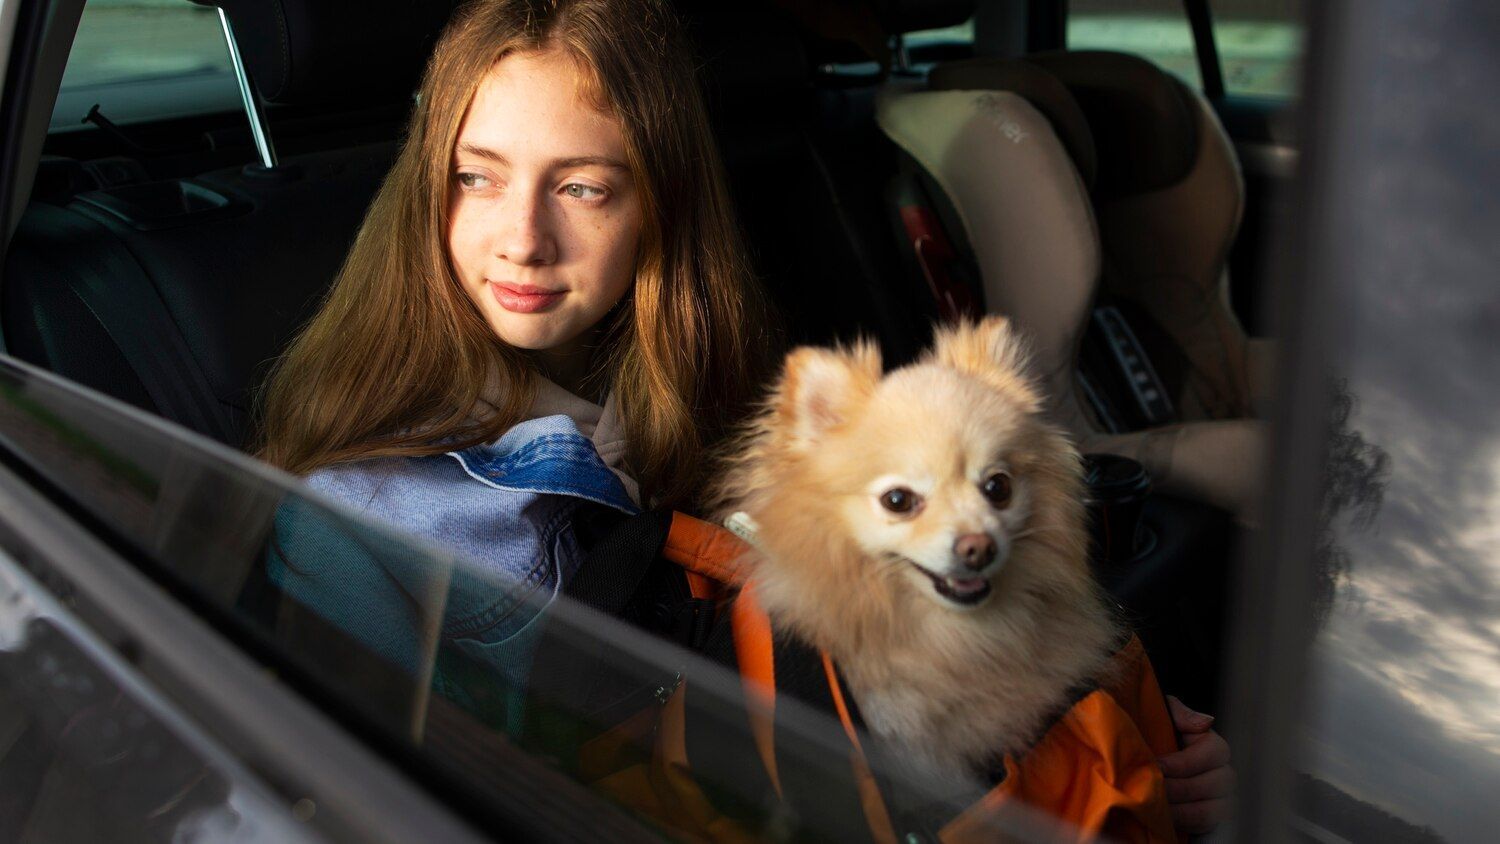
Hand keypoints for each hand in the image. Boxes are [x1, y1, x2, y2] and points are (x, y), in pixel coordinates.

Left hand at [1159, 695, 1233, 836]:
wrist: (1145, 763)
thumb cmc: (1157, 736)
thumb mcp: (1164, 717)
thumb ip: (1180, 714)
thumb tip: (1206, 721)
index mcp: (1215, 747)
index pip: (1214, 753)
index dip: (1185, 762)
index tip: (1159, 766)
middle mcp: (1224, 774)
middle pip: (1215, 784)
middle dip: (1181, 788)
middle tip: (1155, 789)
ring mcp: (1221, 799)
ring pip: (1211, 809)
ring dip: (1182, 810)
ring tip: (1158, 807)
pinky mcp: (1210, 820)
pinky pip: (1203, 826)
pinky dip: (1184, 824)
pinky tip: (1164, 819)